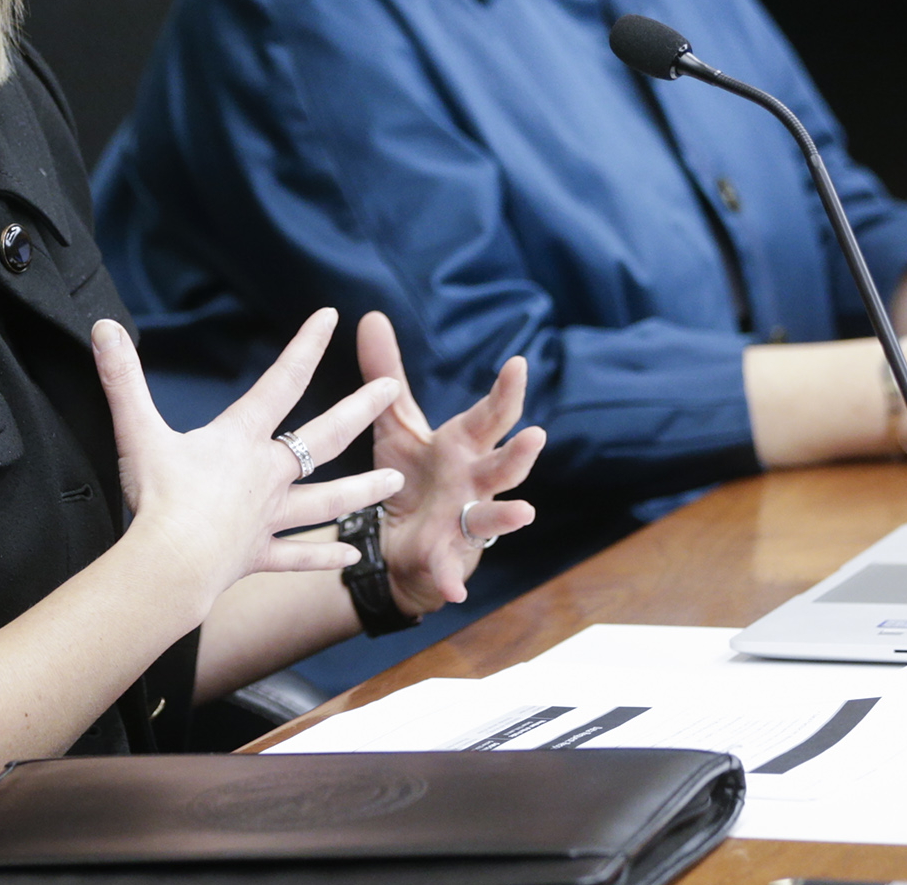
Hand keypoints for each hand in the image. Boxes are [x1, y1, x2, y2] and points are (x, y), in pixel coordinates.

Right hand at [92, 310, 402, 616]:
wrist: (169, 566)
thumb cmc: (156, 497)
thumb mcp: (137, 430)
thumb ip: (122, 378)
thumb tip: (103, 327)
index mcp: (242, 439)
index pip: (282, 381)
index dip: (307, 346)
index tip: (331, 317)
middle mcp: (268, 475)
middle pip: (325, 435)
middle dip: (362, 408)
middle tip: (395, 389)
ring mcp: (268, 518)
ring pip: (327, 501)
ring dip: (363, 490)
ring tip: (394, 481)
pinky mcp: (258, 555)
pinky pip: (297, 556)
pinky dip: (323, 557)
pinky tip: (351, 556)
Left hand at [358, 312, 546, 616]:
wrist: (394, 540)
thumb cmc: (407, 475)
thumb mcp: (396, 423)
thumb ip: (386, 374)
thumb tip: (371, 315)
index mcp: (463, 446)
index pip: (490, 415)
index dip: (505, 391)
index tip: (517, 364)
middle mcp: (474, 482)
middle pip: (503, 464)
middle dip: (520, 452)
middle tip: (536, 435)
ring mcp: (466, 522)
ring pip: (493, 516)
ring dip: (508, 515)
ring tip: (525, 512)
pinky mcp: (447, 557)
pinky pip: (450, 568)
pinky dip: (450, 578)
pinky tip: (455, 592)